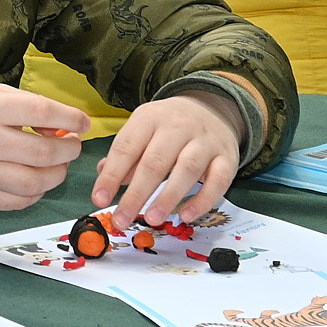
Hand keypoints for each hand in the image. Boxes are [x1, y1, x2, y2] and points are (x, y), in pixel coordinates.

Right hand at [0, 84, 85, 211]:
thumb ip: (23, 104)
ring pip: (35, 182)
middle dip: (69, 150)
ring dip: (57, 175)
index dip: (70, 118)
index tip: (83, 123)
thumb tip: (60, 124)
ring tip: (57, 165)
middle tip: (71, 145)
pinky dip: (35, 194)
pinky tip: (36, 182)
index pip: (42, 113)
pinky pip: (17, 202)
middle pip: (44, 152)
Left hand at [91, 90, 245, 228]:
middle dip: (136, 193)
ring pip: (187, 168)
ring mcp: (205, 141)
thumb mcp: (143, 130)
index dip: (112, 175)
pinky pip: (218, 180)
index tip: (99, 199)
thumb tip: (102, 181)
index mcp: (150, 118)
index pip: (127, 147)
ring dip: (168, 197)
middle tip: (122, 219)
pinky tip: (186, 216)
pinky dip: (203, 200)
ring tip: (152, 219)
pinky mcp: (227, 157)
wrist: (213, 107)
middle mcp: (178, 126)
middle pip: (155, 161)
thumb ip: (124, 156)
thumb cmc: (169, 126)